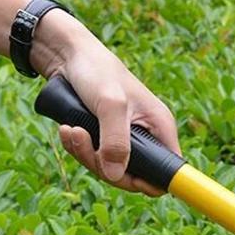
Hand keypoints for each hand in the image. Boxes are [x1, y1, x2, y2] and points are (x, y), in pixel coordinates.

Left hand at [31, 10, 180, 196]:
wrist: (66, 52)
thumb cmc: (96, 69)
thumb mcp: (109, 104)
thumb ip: (115, 142)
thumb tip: (115, 176)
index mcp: (160, 129)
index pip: (167, 172)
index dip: (149, 182)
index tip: (123, 176)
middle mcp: (147, 137)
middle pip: (134, 176)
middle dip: (105, 166)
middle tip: (83, 142)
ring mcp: (125, 139)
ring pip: (111, 169)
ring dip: (86, 155)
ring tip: (70, 130)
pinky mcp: (105, 137)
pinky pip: (95, 158)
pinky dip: (79, 148)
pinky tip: (68, 130)